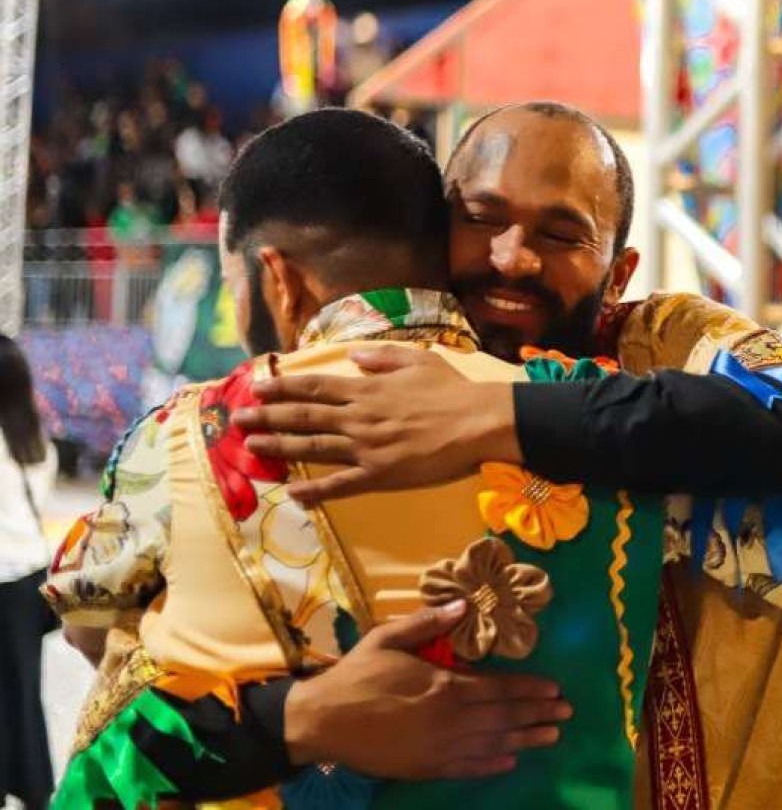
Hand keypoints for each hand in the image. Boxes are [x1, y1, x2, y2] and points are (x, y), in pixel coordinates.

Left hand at [235, 347, 518, 504]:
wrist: (478, 423)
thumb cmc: (453, 390)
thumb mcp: (419, 360)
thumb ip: (382, 358)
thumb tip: (352, 356)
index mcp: (368, 389)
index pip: (315, 388)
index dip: (283, 387)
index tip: (257, 387)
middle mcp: (359, 418)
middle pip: (304, 416)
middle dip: (267, 415)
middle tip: (237, 418)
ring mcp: (366, 448)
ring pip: (313, 446)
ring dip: (279, 445)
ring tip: (251, 445)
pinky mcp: (379, 475)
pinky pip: (340, 484)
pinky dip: (314, 489)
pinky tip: (292, 492)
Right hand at [286, 602, 569, 780]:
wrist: (321, 721)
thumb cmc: (356, 676)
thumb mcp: (388, 638)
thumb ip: (428, 622)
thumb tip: (464, 605)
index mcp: (444, 686)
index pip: (499, 688)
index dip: (530, 689)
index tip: (555, 688)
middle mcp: (449, 719)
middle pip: (504, 717)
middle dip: (538, 714)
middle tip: (566, 713)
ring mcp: (438, 747)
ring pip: (492, 744)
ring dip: (525, 739)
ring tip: (552, 737)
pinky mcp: (424, 768)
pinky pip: (466, 768)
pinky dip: (491, 765)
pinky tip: (510, 762)